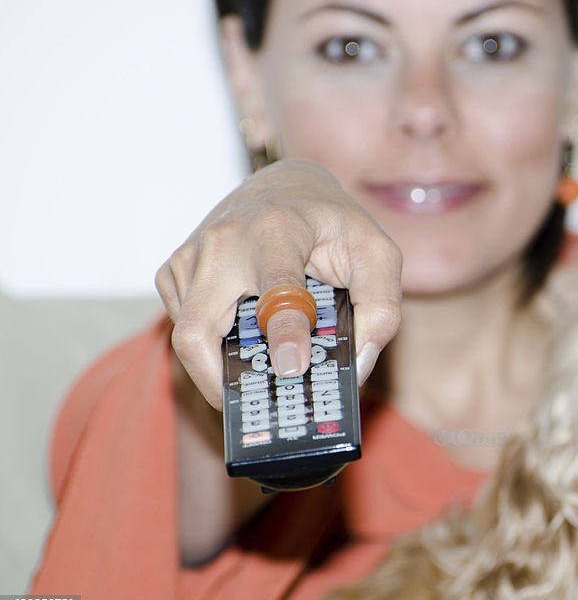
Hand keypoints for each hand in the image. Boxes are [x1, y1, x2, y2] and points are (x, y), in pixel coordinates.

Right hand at [156, 159, 401, 408]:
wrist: (287, 185)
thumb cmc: (336, 225)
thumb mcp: (378, 256)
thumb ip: (381, 310)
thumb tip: (356, 368)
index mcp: (278, 231)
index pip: (275, 290)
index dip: (283, 333)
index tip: (294, 368)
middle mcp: (222, 241)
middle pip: (199, 332)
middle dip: (222, 384)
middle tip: (260, 414)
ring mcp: (190, 256)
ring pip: (189, 339)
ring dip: (222, 369)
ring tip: (261, 381)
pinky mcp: (174, 271)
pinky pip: (183, 329)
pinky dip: (211, 350)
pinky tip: (246, 346)